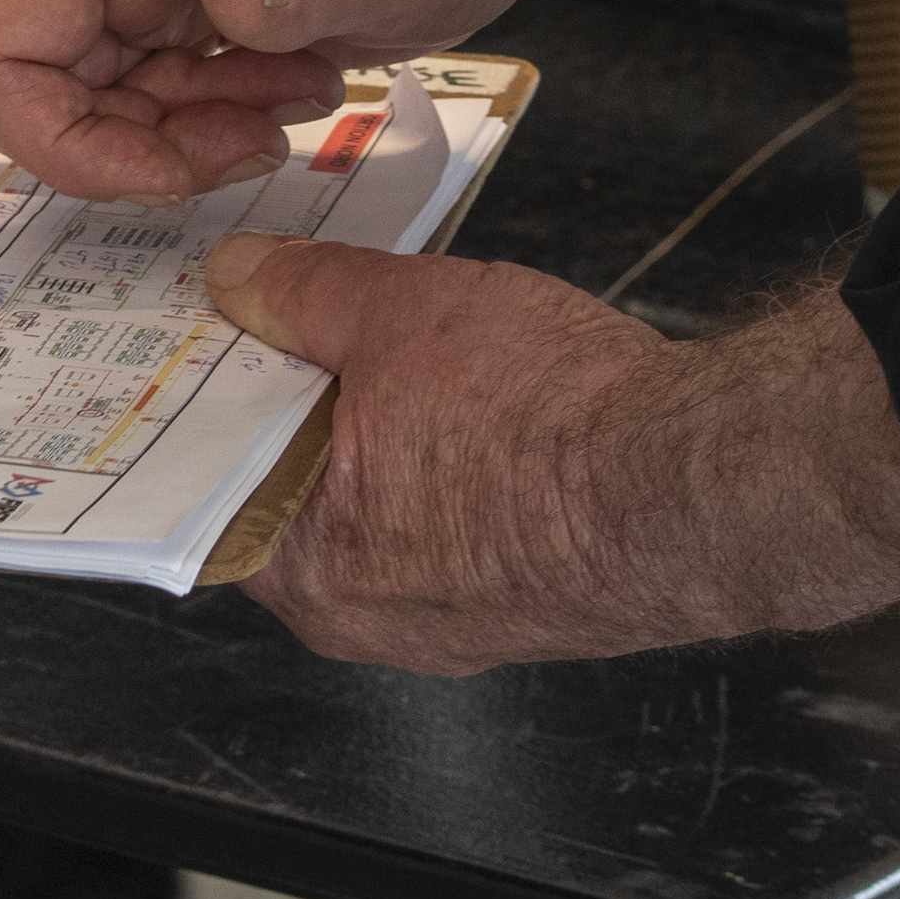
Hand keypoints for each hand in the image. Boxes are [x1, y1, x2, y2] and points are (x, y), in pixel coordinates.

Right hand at [0, 0, 569, 194]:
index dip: (63, 142)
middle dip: (135, 144)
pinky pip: (126, 91)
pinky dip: (189, 124)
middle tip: (250, 144)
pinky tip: (264, 102)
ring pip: (83, 104)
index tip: (167, 174)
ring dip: (180, 134)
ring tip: (291, 95)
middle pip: (32, 89)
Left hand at [203, 238, 899, 672]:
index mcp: (308, 573)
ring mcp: (452, 621)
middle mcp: (366, 620)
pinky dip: (448, 458)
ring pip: (377, 504)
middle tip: (284, 315)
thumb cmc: (549, 420)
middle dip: (292, 404)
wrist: (703, 482)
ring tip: (388, 337)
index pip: (209, 491)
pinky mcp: (527, 601)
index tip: (196, 345)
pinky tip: (474, 391)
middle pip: (290, 493)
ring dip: (378, 427)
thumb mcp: (396, 312)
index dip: (200, 406)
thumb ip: (299, 291)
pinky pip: (451, 520)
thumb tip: (235, 277)